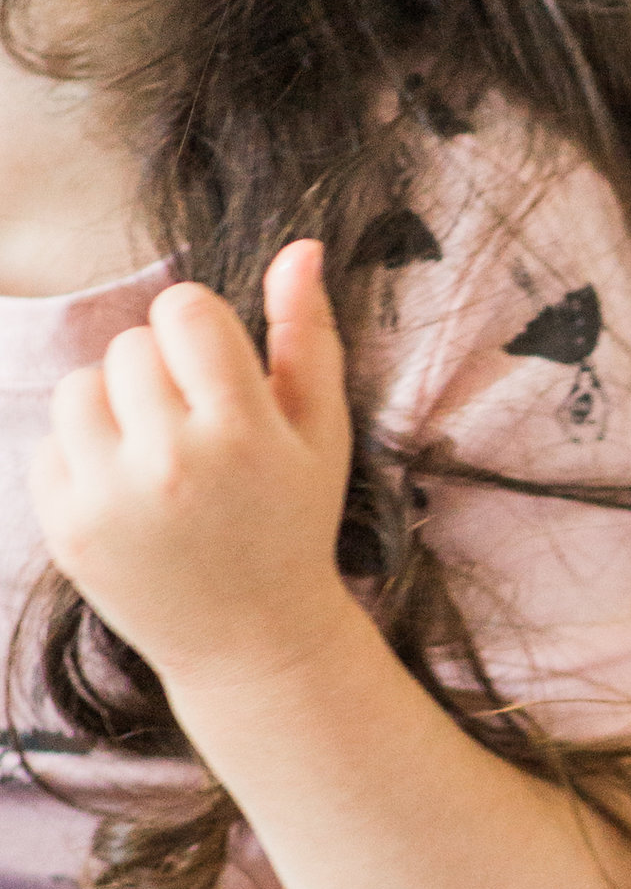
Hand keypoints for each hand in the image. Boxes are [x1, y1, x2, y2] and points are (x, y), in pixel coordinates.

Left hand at [29, 241, 356, 700]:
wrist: (250, 640)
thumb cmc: (292, 524)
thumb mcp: (322, 434)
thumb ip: (308, 337)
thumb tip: (300, 247)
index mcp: (240, 432)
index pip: (184, 310)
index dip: (199, 329)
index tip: (217, 370)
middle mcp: (169, 463)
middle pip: (131, 344)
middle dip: (160, 370)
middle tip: (194, 426)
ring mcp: (109, 498)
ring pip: (82, 385)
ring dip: (115, 404)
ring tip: (155, 451)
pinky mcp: (66, 527)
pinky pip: (50, 440)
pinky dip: (83, 453)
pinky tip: (126, 489)